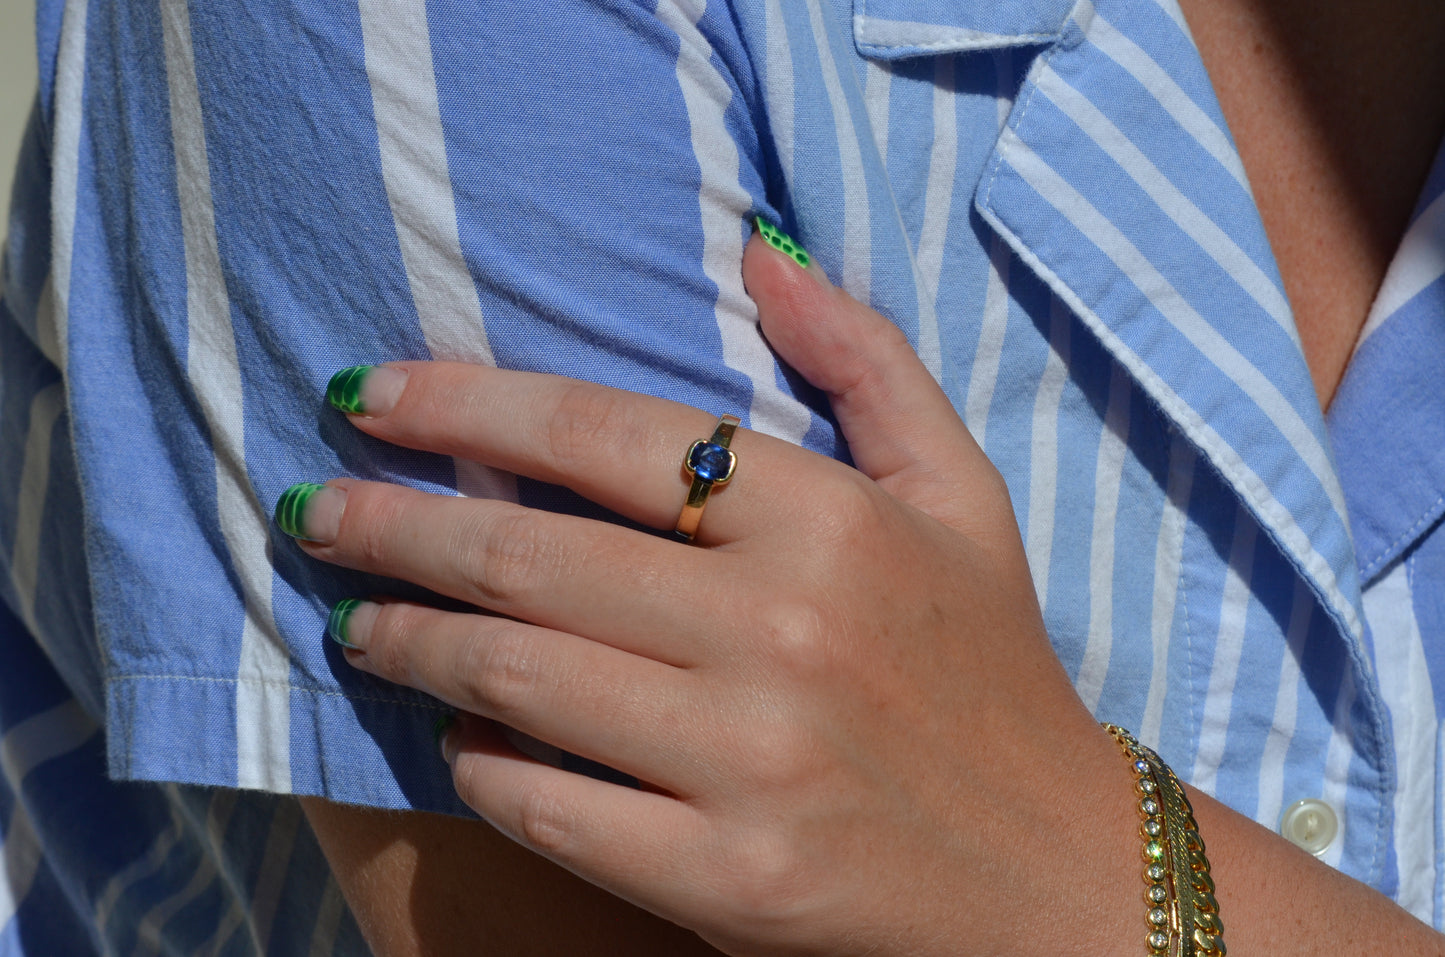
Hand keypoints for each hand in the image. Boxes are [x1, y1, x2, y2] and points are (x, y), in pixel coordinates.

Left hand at [283, 234, 1139, 954]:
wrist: (1050, 877)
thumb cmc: (991, 670)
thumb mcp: (961, 494)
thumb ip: (866, 359)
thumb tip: (757, 249)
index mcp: (833, 520)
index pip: (606, 431)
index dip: (465, 402)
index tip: (370, 395)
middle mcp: (784, 630)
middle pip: (528, 556)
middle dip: (394, 526)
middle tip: (319, 512)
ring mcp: (751, 762)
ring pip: (512, 680)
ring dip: (407, 642)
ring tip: (357, 619)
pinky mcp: (724, 880)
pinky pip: (543, 805)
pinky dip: (475, 764)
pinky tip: (454, 737)